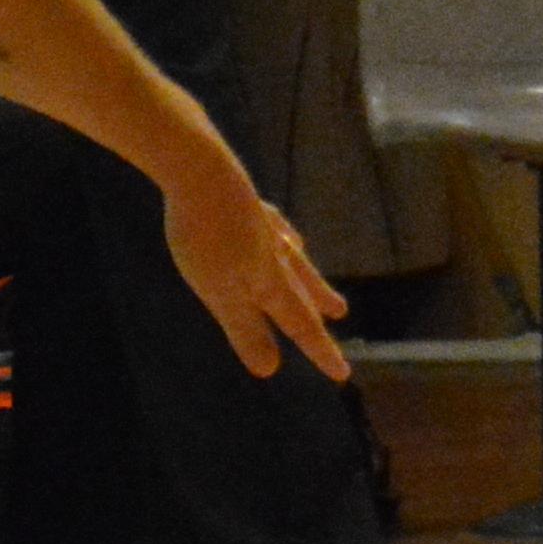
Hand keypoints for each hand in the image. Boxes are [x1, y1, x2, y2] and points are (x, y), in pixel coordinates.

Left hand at [159, 158, 346, 381]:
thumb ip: (244, 329)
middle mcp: (274, 254)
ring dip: (311, 278)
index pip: (300, 324)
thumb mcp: (220, 293)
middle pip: (302, 289)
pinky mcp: (246, 202)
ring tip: (322, 288)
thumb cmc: (206, 237)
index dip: (320, 351)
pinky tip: (283, 234)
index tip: (342, 374)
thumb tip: (270, 369)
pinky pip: (276, 227)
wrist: (200, 170)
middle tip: (340, 316)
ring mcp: (263, 226)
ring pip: (294, 259)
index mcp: (269, 281)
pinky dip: (286, 238)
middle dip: (319, 308)